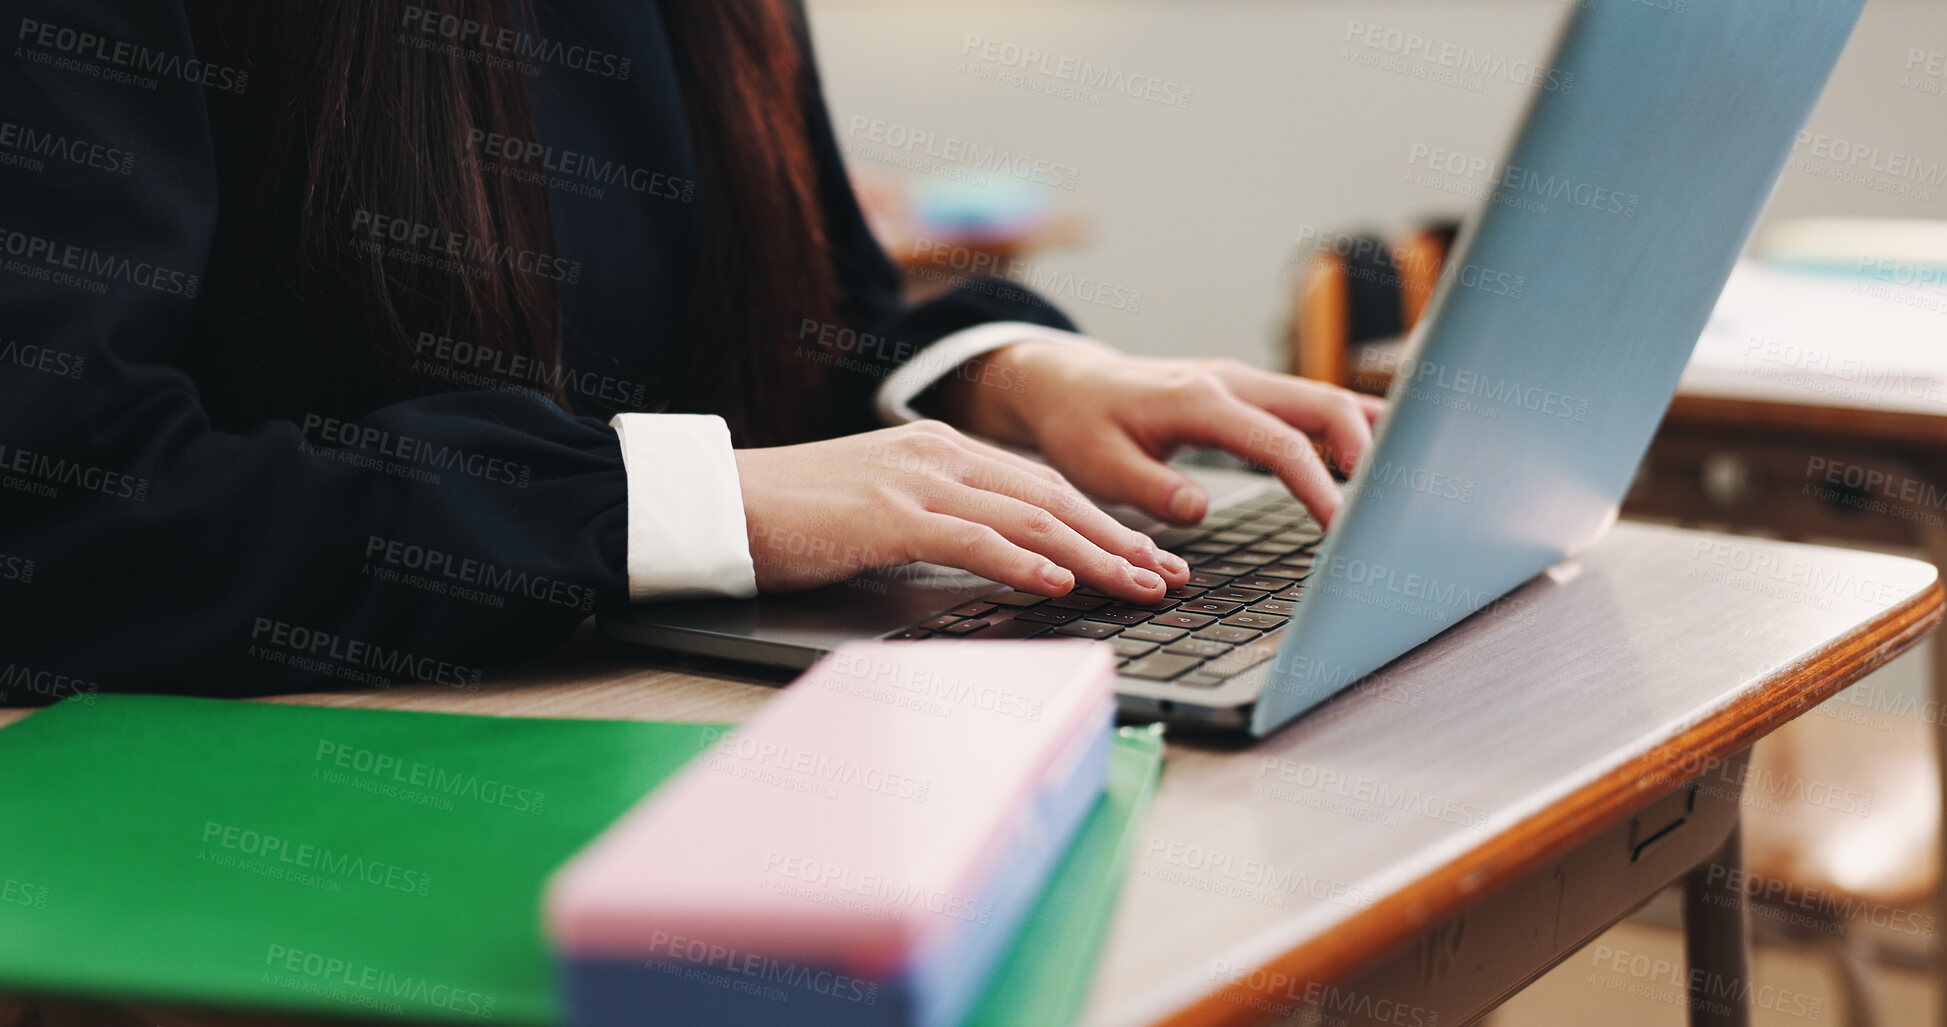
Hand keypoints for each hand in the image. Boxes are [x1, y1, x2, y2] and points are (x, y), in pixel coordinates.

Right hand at [734, 421, 1189, 599]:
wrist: (722, 501)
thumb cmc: (795, 517)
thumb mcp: (883, 510)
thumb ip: (940, 523)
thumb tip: (998, 562)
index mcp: (942, 451)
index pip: (1042, 487)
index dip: (1102, 524)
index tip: (1145, 558)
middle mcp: (940, 456)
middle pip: (1053, 499)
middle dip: (1119, 541)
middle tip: (1167, 577)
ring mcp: (917, 483)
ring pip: (1030, 520)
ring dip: (1094, 557)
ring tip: (1139, 587)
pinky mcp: (891, 516)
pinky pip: (976, 540)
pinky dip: (1026, 563)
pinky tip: (1063, 584)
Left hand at [934, 341, 1386, 526]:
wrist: (1070, 383)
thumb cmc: (1081, 426)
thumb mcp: (1098, 466)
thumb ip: (1151, 489)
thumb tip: (1201, 510)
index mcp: (1199, 401)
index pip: (1279, 443)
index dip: (1318, 485)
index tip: (1342, 527)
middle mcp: (1231, 381)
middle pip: (1322, 404)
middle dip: (1365, 451)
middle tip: (1385, 507)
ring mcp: (1244, 381)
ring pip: (1324, 397)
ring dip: (1366, 435)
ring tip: (1400, 482)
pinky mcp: (1248, 391)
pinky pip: (1309, 401)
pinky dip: (1349, 423)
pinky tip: (1382, 448)